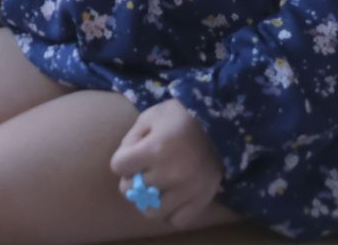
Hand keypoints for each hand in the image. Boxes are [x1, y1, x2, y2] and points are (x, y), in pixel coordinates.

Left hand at [109, 99, 223, 229]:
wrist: (219, 125)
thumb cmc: (178, 118)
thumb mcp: (148, 118)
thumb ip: (130, 141)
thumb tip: (123, 166)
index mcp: (154, 150)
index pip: (118, 166)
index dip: (122, 160)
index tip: (132, 155)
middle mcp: (170, 174)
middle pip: (132, 190)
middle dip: (133, 180)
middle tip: (144, 171)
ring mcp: (187, 191)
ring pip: (152, 210)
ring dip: (149, 200)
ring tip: (157, 187)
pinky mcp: (202, 201)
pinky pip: (177, 220)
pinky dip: (171, 212)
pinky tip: (171, 198)